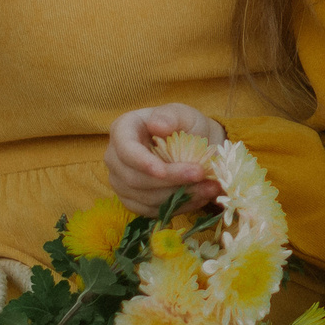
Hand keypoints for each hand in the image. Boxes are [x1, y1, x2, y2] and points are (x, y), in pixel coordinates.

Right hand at [104, 103, 227, 217]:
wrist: (195, 146)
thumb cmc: (186, 126)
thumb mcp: (183, 114)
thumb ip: (171, 116)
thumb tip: (157, 125)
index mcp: (123, 130)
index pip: (125, 149)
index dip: (142, 163)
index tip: (163, 171)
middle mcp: (115, 158)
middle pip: (134, 178)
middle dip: (169, 181)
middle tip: (200, 175)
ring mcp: (121, 182)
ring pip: (144, 198)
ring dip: (178, 196)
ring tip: (209, 188)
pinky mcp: (133, 201)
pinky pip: (151, 210)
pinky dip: (177, 206)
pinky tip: (199, 197)